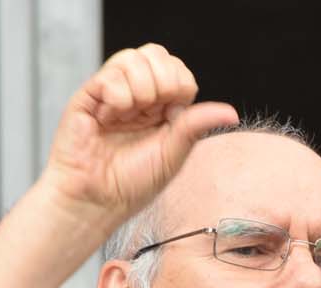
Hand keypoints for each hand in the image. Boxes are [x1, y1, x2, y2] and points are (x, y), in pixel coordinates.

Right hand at [42, 43, 237, 225]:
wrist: (96, 200)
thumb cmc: (131, 184)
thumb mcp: (172, 154)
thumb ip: (197, 126)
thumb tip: (232, 113)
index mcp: (159, 108)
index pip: (176, 69)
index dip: (180, 83)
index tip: (172, 113)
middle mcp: (135, 96)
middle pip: (155, 54)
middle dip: (163, 79)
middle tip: (155, 109)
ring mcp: (111, 94)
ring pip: (133, 57)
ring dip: (141, 86)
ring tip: (131, 114)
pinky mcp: (88, 96)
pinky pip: (110, 74)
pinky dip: (118, 95)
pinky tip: (110, 118)